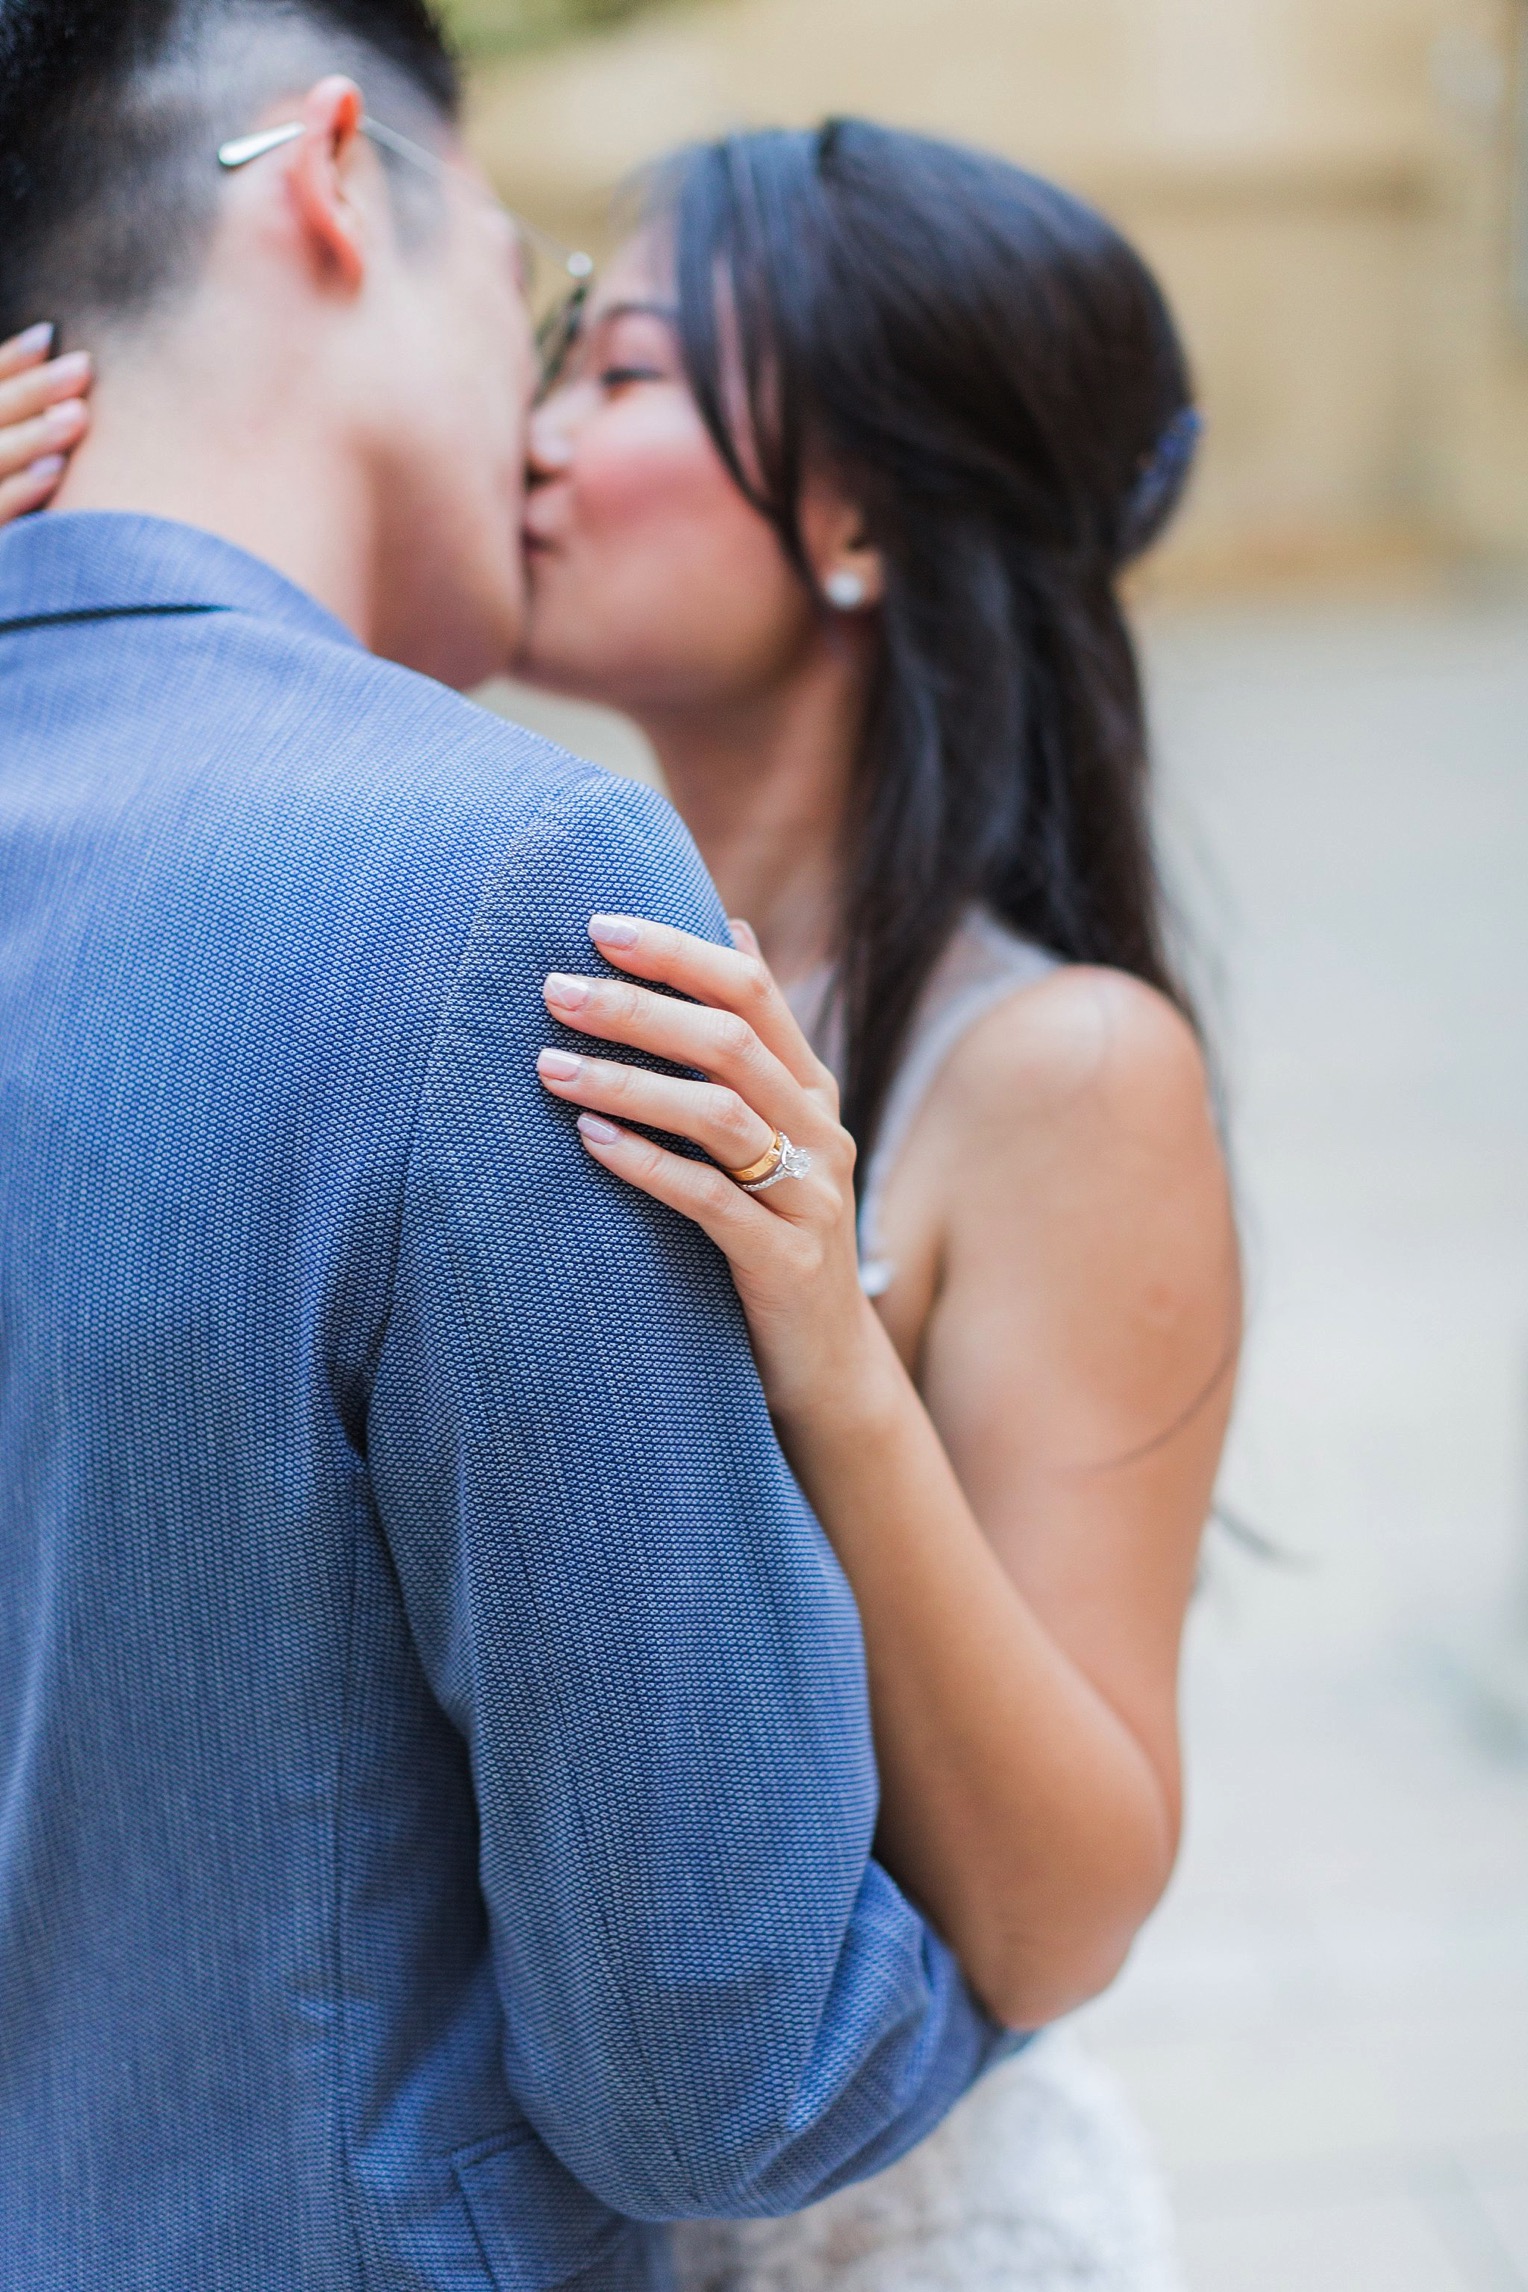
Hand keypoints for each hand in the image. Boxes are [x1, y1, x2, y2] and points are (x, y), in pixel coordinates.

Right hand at [0, 326, 91, 525]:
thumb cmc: (23, 528)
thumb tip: (66, 381)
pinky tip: (56, 472)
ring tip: (78, 415)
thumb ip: (22, 431)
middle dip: (30, 391)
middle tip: (83, 367)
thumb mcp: (20, 470)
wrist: (11, 611)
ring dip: (31, 436)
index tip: (49, 335)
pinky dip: (20, 491)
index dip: (8, 363)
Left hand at [538, 916, 890, 1429]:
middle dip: (639, 1008)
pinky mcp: (786, 1261)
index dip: (678, 952)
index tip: (599, 926)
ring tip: (550, 1065)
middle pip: (731, 1043)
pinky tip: (589, 1139)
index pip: (751, 992)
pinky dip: (647, 1163)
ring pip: (719, 1115)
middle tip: (557, 990)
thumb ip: (753, 1039)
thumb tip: (731, 924)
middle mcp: (819, 1131)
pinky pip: (711, 1200)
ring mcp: (809, 1197)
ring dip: (628, 1082)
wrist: (826, 1363)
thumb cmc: (775, 1232)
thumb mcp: (774, 1128)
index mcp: (809, 1087)